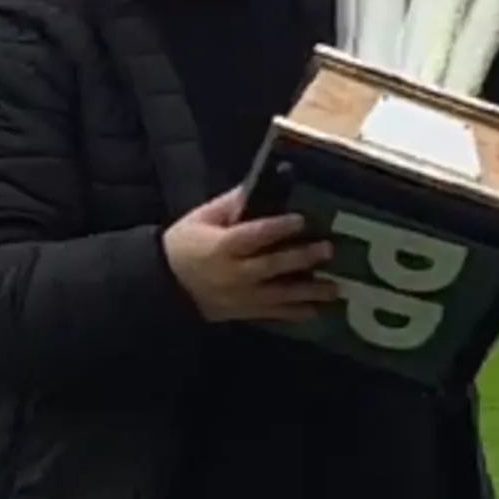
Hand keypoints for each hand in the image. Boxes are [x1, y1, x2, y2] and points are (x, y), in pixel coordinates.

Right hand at [162, 188, 339, 324]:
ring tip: (334, 288)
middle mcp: (233, 274)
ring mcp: (240, 297)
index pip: (253, 235)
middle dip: (301, 258)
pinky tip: (315, 311)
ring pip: (278, 295)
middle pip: (271, 266)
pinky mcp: (243, 312)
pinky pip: (272, 315)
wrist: (165, 285)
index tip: (302, 219)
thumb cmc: (185, 244)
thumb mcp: (202, 217)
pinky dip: (294, 314)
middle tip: (328, 250)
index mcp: (221, 247)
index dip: (278, 227)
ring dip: (308, 292)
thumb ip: (231, 203)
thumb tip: (259, 184)